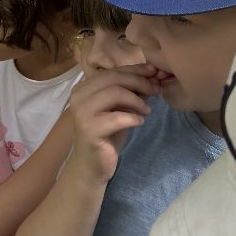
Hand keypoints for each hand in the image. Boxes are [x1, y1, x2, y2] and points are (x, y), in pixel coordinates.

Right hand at [65, 63, 162, 184]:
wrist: (92, 165)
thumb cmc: (107, 135)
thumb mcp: (120, 109)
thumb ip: (131, 92)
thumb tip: (153, 76)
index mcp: (84, 87)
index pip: (112, 71)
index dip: (135, 69)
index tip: (155, 72)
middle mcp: (79, 96)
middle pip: (114, 78)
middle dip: (139, 82)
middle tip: (156, 90)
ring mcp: (82, 112)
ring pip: (115, 93)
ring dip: (137, 100)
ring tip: (147, 110)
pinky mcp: (90, 129)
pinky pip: (117, 117)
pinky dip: (133, 118)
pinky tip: (139, 122)